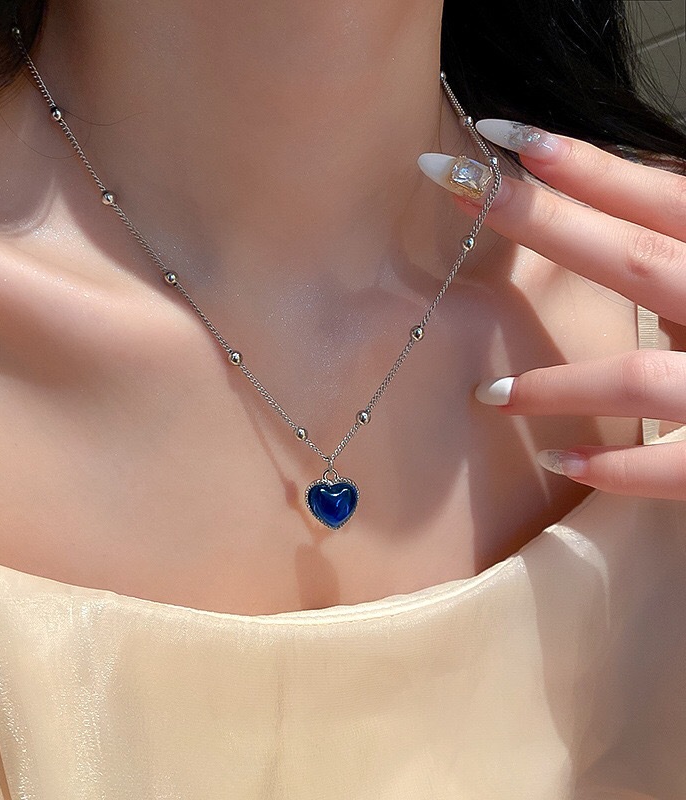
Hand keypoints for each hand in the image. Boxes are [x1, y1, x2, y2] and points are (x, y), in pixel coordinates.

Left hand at [417, 119, 685, 500]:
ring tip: (489, 394)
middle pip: (633, 258)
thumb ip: (675, 247)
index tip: (499, 134)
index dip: (582, 166)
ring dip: (554, 384)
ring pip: (638, 376)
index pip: (660, 197)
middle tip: (455, 182)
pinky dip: (613, 467)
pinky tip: (557, 460)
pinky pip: (671, 471)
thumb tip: (599, 206)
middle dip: (540, 220)